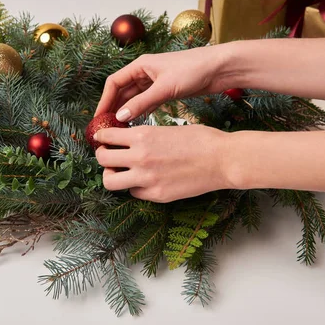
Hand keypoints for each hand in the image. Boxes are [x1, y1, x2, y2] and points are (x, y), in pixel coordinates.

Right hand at [94, 45, 237, 121]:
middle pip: (122, 91)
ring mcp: (155, 81)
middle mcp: (145, 72)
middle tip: (106, 128)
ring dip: (127, 112)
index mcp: (140, 65)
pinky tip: (137, 125)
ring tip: (119, 129)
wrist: (220, 68)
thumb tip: (119, 117)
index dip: (104, 100)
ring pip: (134, 98)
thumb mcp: (164, 88)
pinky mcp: (166, 90)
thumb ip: (141, 103)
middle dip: (113, 108)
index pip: (114, 83)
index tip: (99, 118)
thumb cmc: (193, 70)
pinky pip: (147, 102)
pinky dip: (140, 112)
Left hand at [94, 124, 232, 202]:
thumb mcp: (167, 128)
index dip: (101, 138)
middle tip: (108, 156)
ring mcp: (146, 179)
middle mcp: (139, 157)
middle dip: (102, 156)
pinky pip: (133, 193)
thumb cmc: (201, 139)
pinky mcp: (156, 195)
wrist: (223, 160)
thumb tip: (127, 139)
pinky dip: (134, 187)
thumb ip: (145, 136)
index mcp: (142, 136)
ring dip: (111, 175)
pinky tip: (143, 181)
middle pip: (102, 159)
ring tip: (119, 172)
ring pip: (110, 181)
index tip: (102, 139)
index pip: (106, 136)